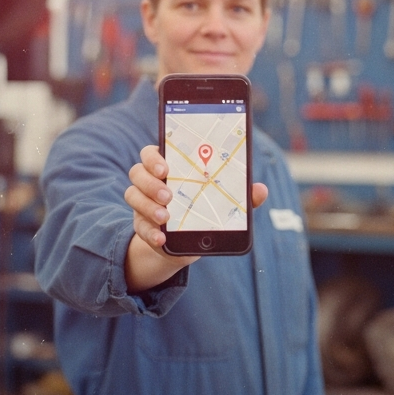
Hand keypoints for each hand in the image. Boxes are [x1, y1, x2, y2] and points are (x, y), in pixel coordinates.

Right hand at [123, 146, 267, 291]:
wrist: (188, 242)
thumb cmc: (206, 210)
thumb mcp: (224, 203)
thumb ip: (240, 196)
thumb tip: (261, 190)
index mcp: (170, 168)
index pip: (152, 152)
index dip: (154, 156)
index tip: (166, 167)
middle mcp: (151, 182)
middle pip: (137, 171)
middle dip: (150, 182)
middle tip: (168, 195)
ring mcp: (143, 203)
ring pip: (132, 195)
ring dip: (147, 206)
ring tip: (166, 217)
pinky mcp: (142, 225)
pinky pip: (138, 226)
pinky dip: (149, 232)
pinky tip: (161, 237)